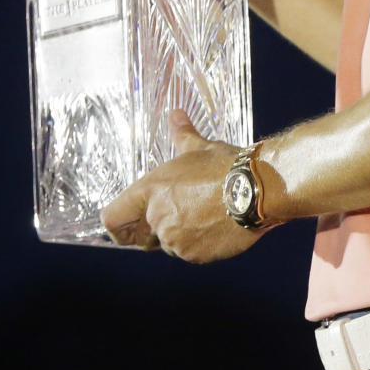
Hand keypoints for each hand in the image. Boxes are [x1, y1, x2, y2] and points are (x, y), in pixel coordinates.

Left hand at [101, 111, 267, 261]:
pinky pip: (190, 253)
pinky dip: (199, 244)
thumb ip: (182, 134)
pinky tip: (216, 225)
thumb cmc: (226, 165)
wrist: (257, 190)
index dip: (117, 225)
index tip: (127, 225)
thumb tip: (175, 114)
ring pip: (171, 243)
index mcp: (152, 189)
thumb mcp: (200, 147)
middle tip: (186, 209)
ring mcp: (176, 240)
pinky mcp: (194, 255)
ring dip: (182, 234)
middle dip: (162, 224)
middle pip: (146, 232)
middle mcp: (158, 217)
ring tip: (207, 213)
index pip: (112, 217)